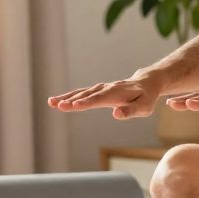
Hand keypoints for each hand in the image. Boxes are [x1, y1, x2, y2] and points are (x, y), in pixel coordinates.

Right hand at [48, 76, 162, 119]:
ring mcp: (101, 88)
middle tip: (57, 105)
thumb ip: (131, 111)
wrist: (146, 83)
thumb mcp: (144, 107)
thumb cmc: (146, 98)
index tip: (74, 106)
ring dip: (66, 97)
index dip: (87, 103)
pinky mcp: (98, 90)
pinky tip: (59, 101)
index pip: (99, 99)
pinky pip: (82, 93)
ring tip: (51, 102)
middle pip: (86, 95)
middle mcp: (106, 89)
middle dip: (71, 100)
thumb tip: (116, 114)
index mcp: (117, 94)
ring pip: (82, 93)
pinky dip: (70, 96)